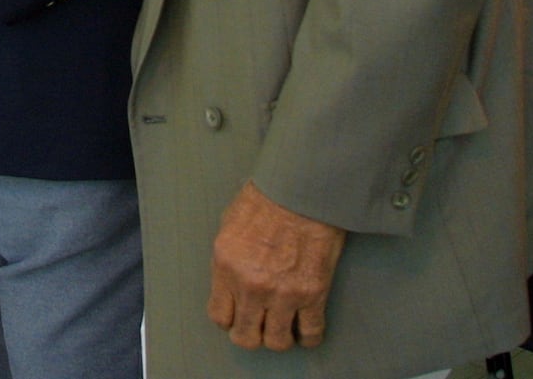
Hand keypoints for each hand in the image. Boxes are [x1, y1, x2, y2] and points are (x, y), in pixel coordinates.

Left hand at [208, 181, 345, 350]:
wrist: (302, 190)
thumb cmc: (265, 199)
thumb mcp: (229, 225)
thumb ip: (228, 259)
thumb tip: (230, 281)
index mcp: (226, 267)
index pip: (219, 317)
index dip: (228, 320)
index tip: (236, 316)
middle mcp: (251, 286)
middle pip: (246, 337)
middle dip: (250, 335)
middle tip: (257, 326)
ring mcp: (283, 293)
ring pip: (277, 342)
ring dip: (278, 338)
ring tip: (281, 327)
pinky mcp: (313, 293)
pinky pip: (311, 333)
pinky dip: (308, 337)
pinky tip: (305, 330)